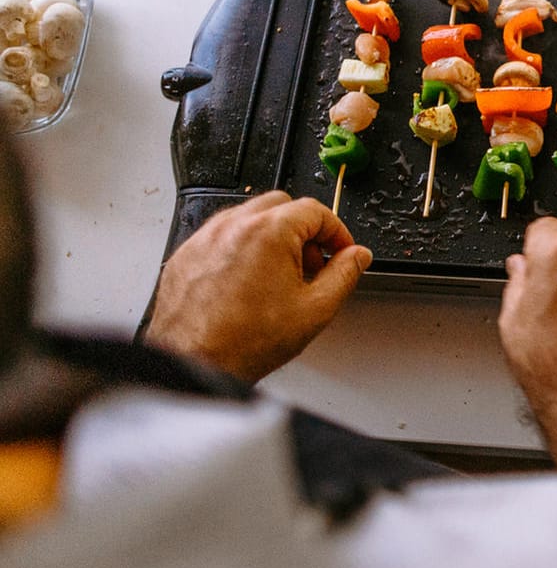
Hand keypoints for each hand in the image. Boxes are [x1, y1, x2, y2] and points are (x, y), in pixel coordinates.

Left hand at [145, 192, 371, 383]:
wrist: (195, 361)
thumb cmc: (246, 341)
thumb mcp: (315, 309)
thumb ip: (344, 274)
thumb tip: (357, 256)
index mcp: (269, 232)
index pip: (315, 210)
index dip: (337, 231)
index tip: (341, 250)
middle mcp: (234, 226)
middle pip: (282, 206)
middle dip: (304, 230)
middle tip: (313, 262)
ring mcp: (206, 237)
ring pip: (250, 217)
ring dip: (273, 236)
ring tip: (280, 275)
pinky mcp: (188, 253)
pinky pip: (223, 236)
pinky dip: (242, 248)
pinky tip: (250, 281)